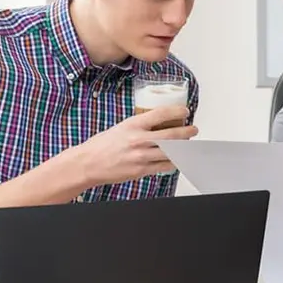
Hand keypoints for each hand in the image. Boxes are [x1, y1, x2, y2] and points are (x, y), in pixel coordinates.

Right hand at [74, 105, 198, 186]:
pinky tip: (177, 158)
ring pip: (172, 152)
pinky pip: (164, 166)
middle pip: (171, 135)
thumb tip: (161, 121)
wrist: (88, 164)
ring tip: (188, 144)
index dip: (177, 111)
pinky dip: (174, 162)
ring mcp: (141, 157)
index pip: (161, 113)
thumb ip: (141, 125)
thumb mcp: (122, 127)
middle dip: (187, 132)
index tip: (185, 111)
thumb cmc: (102, 145)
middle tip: (193, 129)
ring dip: (184, 148)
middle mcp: (138, 140)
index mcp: (133, 125)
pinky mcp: (141, 171)